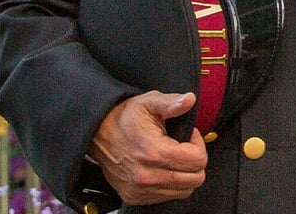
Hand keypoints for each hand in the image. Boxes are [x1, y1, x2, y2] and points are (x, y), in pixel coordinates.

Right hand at [88, 91, 207, 203]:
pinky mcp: (134, 197)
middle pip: (195, 179)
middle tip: (183, 147)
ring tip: (172, 156)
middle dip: (195, 161)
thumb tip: (190, 99)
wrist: (96, 134)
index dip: (198, 145)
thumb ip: (172, 103)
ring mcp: (140, 190)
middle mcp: (148, 176)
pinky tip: (162, 167)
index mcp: (155, 153)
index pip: (199, 161)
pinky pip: (167, 197)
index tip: (188, 136)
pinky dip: (171, 184)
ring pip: (184, 190)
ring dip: (184, 174)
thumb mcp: (149, 102)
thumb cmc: (125, 117)